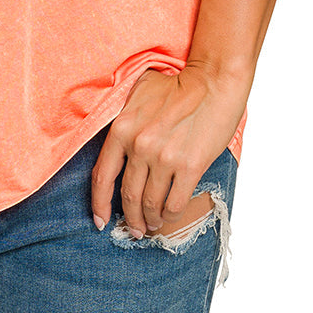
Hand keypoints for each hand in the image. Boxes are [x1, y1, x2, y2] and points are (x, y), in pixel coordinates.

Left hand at [91, 64, 247, 237]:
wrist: (212, 82)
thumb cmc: (177, 86)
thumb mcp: (138, 93)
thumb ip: (123, 118)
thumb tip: (115, 142)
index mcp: (122, 128)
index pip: (102, 175)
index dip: (99, 203)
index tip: (100, 220)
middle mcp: (139, 145)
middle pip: (128, 195)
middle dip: (130, 218)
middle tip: (135, 229)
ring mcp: (164, 157)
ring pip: (151, 203)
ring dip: (151, 220)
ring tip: (153, 225)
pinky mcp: (189, 166)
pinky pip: (175, 203)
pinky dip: (171, 215)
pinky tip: (170, 215)